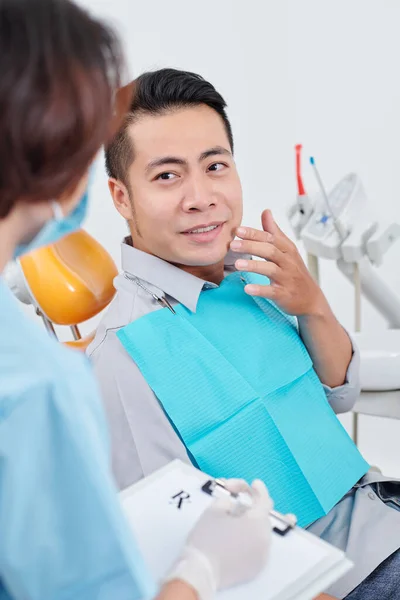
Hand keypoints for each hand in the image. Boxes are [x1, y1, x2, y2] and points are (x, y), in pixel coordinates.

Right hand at [165, 479, 272, 599]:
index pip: (265, 500)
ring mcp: (262, 557)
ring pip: (260, 533)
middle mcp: (265, 540)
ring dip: (250, 525)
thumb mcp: (214, 510)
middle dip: (250, 509)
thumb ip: (228, 501)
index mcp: (257, 523)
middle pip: (262, 517)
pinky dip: (250, 541)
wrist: (201, 572)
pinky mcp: (255, 569)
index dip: (258, 490)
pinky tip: (236, 539)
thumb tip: (232, 505)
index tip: (255, 484)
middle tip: (233, 507)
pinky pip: (257, 548)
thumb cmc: (207, 538)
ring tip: (232, 524)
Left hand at [230, 209, 325, 316]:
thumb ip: (274, 232)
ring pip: (271, 270)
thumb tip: (266, 211)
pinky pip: (272, 291)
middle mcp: (288, 262)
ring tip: (237, 264)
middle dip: (251, 247)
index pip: (270, 238)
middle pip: (270, 251)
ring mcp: (287, 279)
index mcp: (287, 250)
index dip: (254, 234)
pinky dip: (260, 290)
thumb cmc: (295, 271)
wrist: (311, 298)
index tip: (238, 230)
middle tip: (233, 245)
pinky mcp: (284, 294)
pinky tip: (247, 288)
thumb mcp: (287, 249)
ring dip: (254, 266)